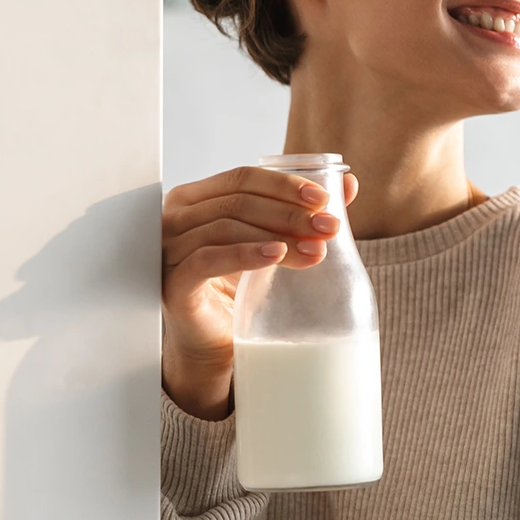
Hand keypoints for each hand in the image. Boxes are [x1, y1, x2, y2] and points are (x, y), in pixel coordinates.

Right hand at [160, 165, 360, 419]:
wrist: (214, 342)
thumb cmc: (237, 287)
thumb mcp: (272, 242)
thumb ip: (304, 213)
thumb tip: (349, 185)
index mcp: (196, 198)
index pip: (242, 178)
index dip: (284, 185)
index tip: (324, 199)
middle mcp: (177, 217)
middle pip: (238, 201)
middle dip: (290, 213)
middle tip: (328, 226)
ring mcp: (170, 250)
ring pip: (227, 226)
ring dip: (277, 234)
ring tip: (314, 249)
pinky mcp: (174, 283)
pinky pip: (208, 260)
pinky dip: (245, 253)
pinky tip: (277, 255)